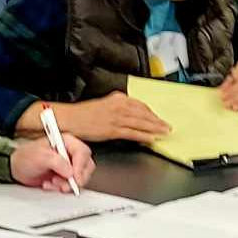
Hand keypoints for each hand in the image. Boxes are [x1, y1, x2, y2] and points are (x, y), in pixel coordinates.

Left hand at [9, 133, 95, 191]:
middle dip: (76, 178)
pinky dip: (61, 188)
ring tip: (52, 182)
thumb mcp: (40, 157)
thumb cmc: (25, 157)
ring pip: (81, 177)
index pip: (82, 153)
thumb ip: (57, 162)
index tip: (75, 178)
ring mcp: (69, 165)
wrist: (16, 168)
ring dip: (67, 184)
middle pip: (86, 166)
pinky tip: (50, 184)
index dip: (81, 166)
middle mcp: (70, 152)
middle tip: (64, 184)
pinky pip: (72, 185)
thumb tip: (70, 171)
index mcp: (66, 142)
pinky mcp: (66, 176)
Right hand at [45, 92, 169, 142]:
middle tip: (167, 126)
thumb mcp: (103, 105)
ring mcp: (116, 118)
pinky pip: (132, 132)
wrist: (70, 118)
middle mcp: (118, 106)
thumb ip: (117, 108)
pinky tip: (151, 139)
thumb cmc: (83, 114)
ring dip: (154, 128)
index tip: (158, 118)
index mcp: (117, 98)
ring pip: (141, 122)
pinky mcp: (112, 129)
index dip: (151, 113)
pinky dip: (143, 136)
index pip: (140, 105)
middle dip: (157, 121)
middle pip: (144, 113)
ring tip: (163, 133)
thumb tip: (129, 115)